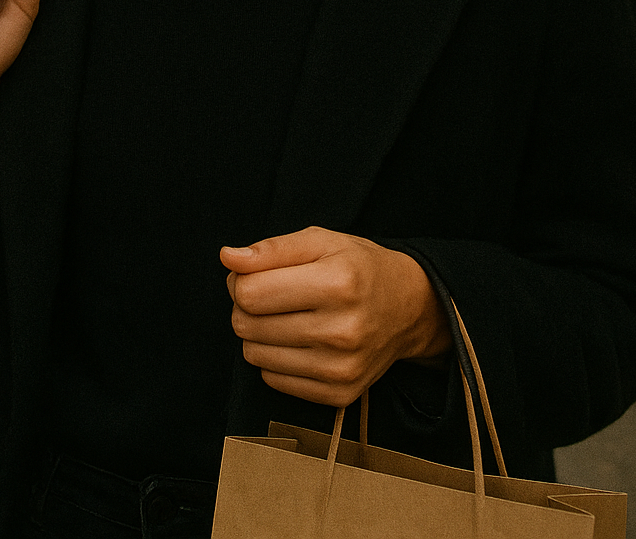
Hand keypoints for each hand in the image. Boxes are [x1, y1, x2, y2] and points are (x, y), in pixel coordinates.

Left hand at [221, 226, 450, 406]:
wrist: (407, 309)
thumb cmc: (358, 268)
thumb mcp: (321, 241)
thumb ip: (272, 248)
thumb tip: (228, 257)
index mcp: (338, 283)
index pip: (250, 292)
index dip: (240, 279)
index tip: (255, 273)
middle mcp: (342, 331)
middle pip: (246, 324)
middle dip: (247, 305)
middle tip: (271, 293)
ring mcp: (341, 368)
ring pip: (254, 355)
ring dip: (259, 333)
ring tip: (286, 316)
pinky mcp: (338, 395)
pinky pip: (272, 380)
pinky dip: (276, 358)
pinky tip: (299, 340)